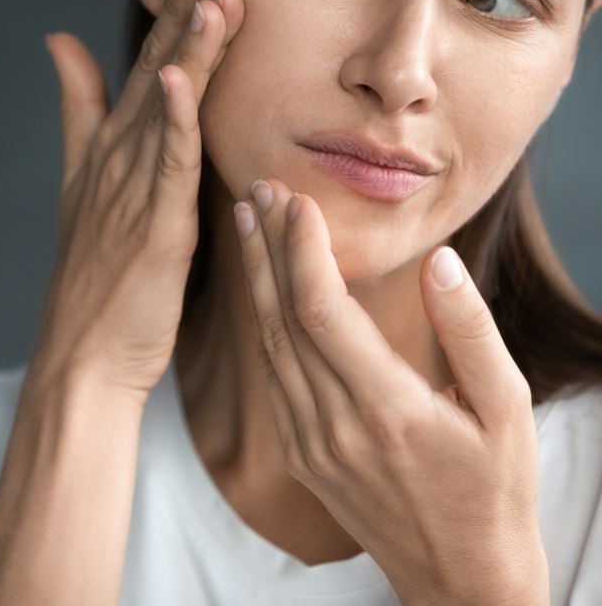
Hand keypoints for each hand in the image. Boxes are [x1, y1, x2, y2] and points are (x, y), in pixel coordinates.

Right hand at [32, 0, 243, 401]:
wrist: (83, 353)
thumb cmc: (93, 275)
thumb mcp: (80, 181)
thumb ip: (77, 110)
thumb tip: (59, 42)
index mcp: (113, 149)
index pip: (146, 71)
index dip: (168, 21)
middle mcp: (120, 159)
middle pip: (155, 76)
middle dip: (179, 19)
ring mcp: (134, 190)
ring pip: (167, 109)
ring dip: (185, 52)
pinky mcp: (153, 225)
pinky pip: (167, 164)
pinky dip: (174, 119)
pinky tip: (179, 78)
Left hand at [235, 179, 548, 605]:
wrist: (460, 580)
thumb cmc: (495, 491)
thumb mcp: (508, 411)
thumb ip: (470, 332)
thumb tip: (438, 262)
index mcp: (386, 409)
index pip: (321, 311)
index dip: (302, 250)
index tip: (298, 200)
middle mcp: (334, 425)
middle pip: (282, 317)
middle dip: (268, 247)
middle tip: (260, 190)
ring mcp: (309, 442)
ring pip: (268, 343)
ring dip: (255, 277)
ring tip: (249, 222)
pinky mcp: (300, 453)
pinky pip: (272, 374)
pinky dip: (263, 320)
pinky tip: (261, 285)